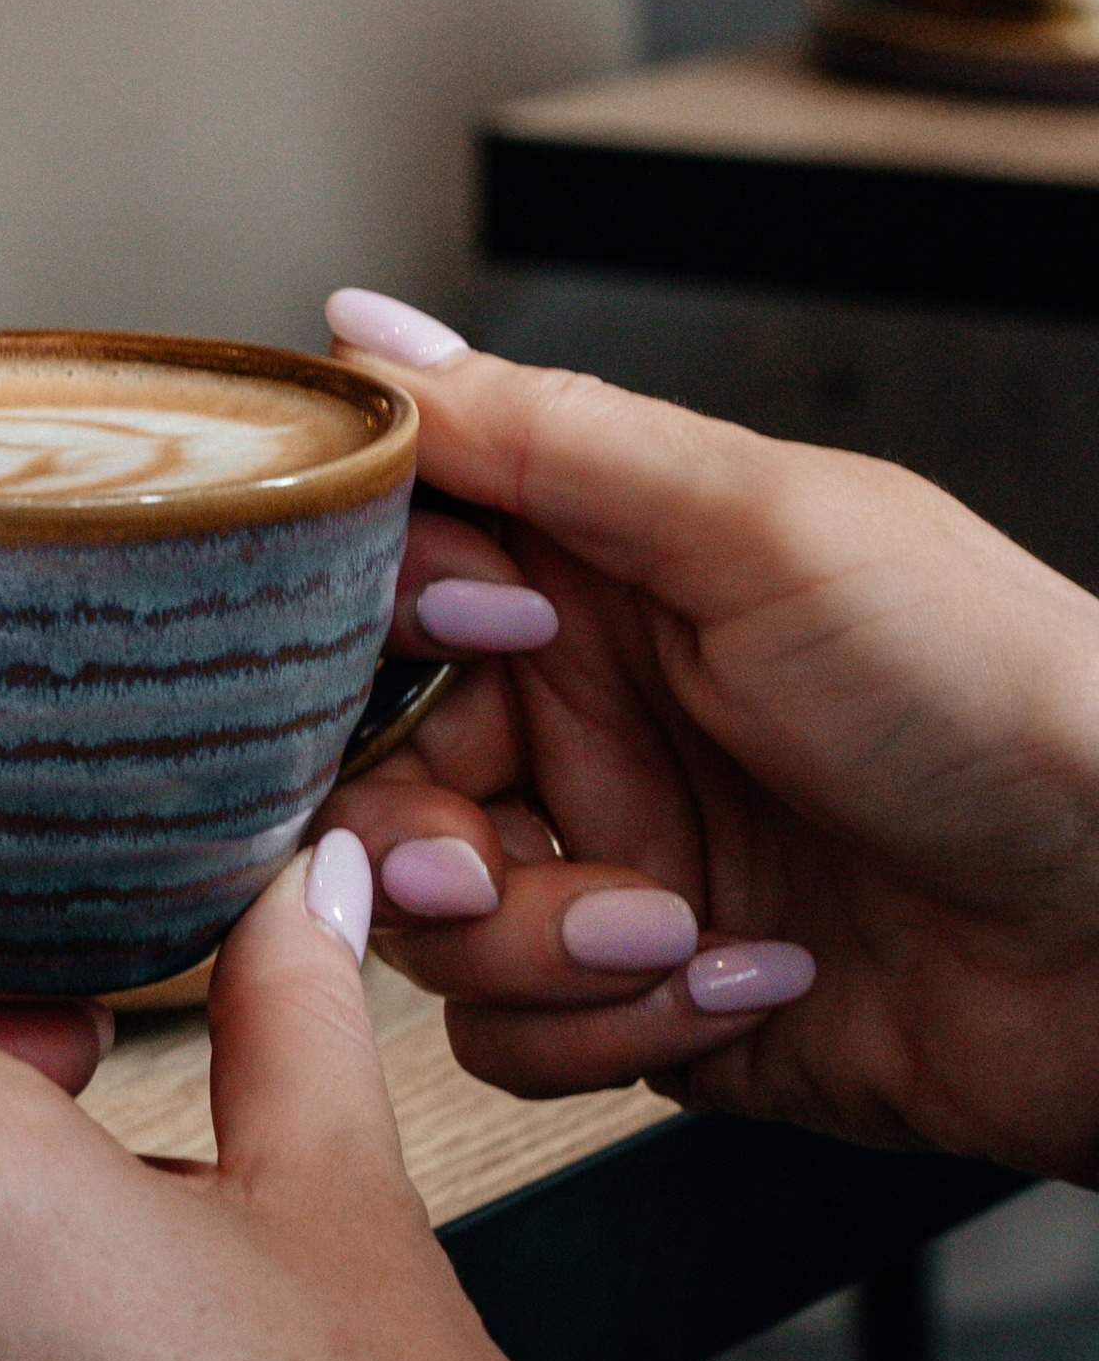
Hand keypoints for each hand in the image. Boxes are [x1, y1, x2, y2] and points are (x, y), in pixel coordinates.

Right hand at [323, 290, 1098, 1181]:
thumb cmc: (999, 698)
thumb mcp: (763, 527)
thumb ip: (543, 434)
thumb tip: (360, 328)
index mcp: (602, 567)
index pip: (386, 573)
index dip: (383, 619)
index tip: (485, 635)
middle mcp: (585, 705)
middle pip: (365, 766)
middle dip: (415, 827)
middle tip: (490, 849)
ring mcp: (609, 854)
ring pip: (421, 915)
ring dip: (532, 940)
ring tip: (673, 926)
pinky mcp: (639, 998)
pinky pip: (508, 1032)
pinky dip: (604, 1025)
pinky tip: (737, 981)